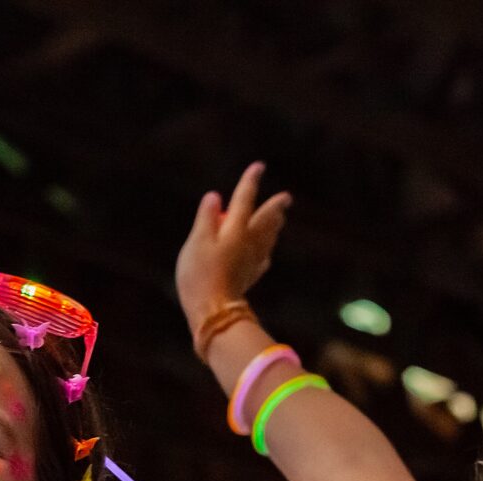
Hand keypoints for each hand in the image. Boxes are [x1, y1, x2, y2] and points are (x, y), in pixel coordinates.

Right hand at [175, 162, 292, 334]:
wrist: (214, 310)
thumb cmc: (200, 274)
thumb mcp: (196, 242)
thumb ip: (206, 218)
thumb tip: (215, 196)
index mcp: (236, 229)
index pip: (244, 199)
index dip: (250, 182)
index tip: (259, 167)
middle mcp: (249, 243)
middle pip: (266, 220)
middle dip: (275, 207)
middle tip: (286, 198)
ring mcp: (252, 261)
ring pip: (268, 239)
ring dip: (274, 226)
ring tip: (279, 220)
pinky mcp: (249, 278)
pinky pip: (262, 260)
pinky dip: (265, 252)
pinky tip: (265, 256)